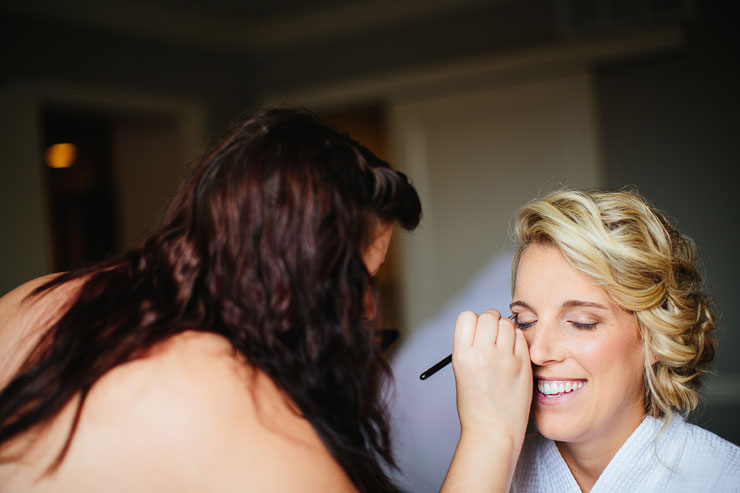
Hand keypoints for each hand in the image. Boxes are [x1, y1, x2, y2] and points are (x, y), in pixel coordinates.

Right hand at [452, 309, 531, 440]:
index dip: (473, 322)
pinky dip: (517, 341)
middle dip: (491, 322)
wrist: (493, 431)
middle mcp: (482, 354)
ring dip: (506, 329)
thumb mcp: (461, 372)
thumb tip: (483, 326)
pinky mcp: (523, 365)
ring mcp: (504, 359)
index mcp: (462, 356)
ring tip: (504, 346)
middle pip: (488, 316)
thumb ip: (471, 347)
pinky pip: (521, 337)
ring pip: (507, 323)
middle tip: (493, 336)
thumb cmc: (476, 405)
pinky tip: (513, 354)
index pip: (467, 317)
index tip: (477, 331)